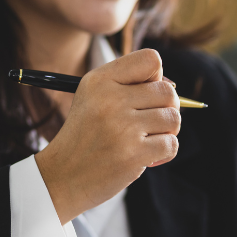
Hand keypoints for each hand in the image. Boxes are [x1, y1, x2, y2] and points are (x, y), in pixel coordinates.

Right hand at [35, 49, 180, 223]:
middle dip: (166, 109)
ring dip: (167, 132)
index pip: (151, 60)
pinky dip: (164, 152)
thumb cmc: (86, 136)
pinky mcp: (134, 153)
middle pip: (168, 92)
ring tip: (146, 140)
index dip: (157, 78)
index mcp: (100, 80)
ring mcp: (123, 127)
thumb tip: (173, 86)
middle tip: (149, 124)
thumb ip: (129, 85)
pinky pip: (171, 144)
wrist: (62, 176)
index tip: (144, 95)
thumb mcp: (94, 98)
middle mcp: (111, 99)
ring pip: (173, 119)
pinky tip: (147, 156)